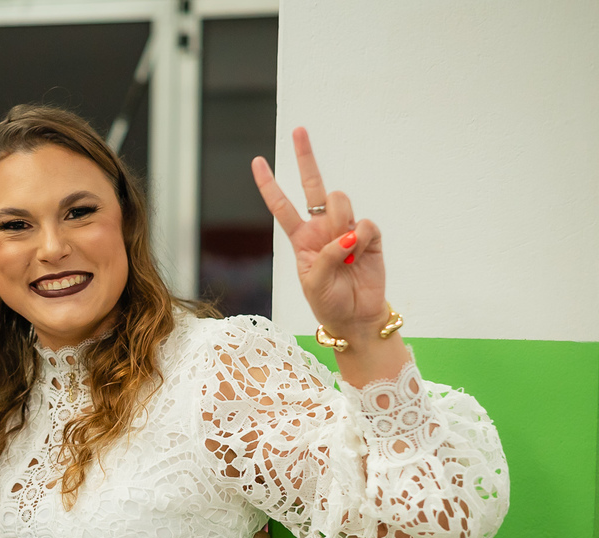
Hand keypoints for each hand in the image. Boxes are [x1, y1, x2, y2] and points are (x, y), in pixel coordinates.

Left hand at [252, 128, 389, 344]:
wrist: (356, 318)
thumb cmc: (328, 302)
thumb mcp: (313, 284)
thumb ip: (325, 257)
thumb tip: (347, 234)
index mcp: (301, 238)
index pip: (282, 205)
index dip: (269, 184)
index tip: (257, 162)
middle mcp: (322, 228)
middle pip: (313, 185)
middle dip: (306, 157)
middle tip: (298, 131)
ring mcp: (346, 229)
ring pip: (340, 203)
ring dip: (341, 224)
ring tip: (345, 253)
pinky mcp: (370, 236)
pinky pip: (366, 224)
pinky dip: (362, 237)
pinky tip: (360, 254)